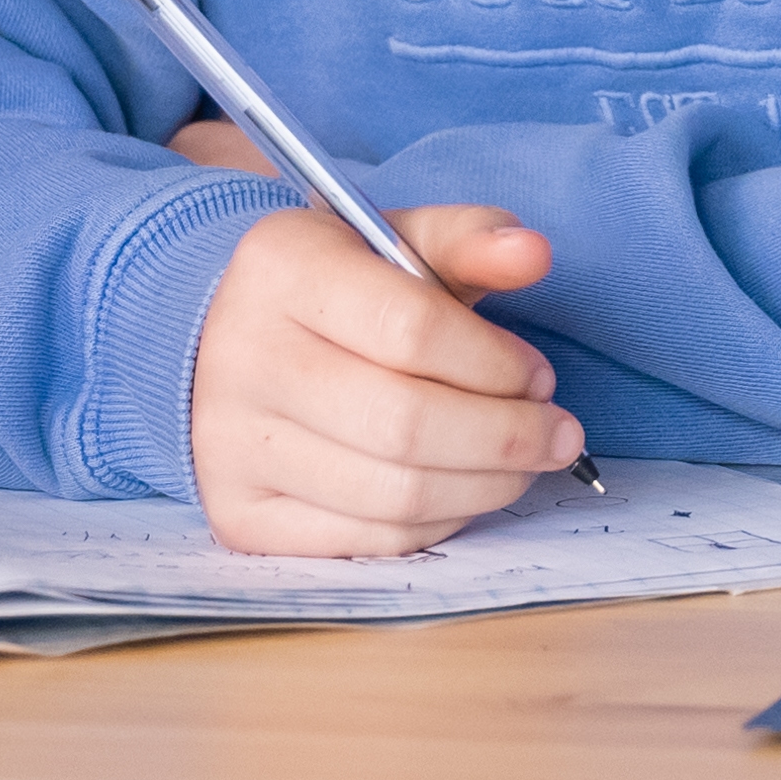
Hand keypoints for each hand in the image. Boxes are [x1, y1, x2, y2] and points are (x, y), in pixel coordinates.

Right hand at [190, 193, 571, 556]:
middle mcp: (242, 357)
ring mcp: (231, 444)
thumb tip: (531, 254)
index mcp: (281, 268)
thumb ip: (469, 240)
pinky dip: (439, 521)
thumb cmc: (335, 294)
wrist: (224, 345)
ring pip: (395, 493)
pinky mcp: (240, 514)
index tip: (537, 376)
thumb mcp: (396, 242)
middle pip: (405, 423)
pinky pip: (371, 539)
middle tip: (556, 434)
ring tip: (522, 463)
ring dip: (486, 486)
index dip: (495, 363)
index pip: (411, 328)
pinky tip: (462, 489)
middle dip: (506, 437)